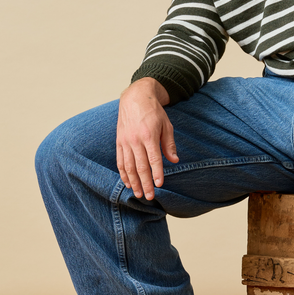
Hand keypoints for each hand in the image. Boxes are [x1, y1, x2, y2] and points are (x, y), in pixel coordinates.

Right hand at [116, 77, 177, 199]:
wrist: (135, 98)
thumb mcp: (166, 125)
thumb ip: (169, 144)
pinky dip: (123, 173)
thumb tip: (174, 160)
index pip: (154, 159)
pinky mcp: (119, 142)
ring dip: (134, 182)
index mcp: (149, 135)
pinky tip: (128, 183)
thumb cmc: (154, 112)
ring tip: (139, 194)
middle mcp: (135, 140)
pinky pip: (120, 161)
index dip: (157, 173)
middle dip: (145, 183)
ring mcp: (125, 141)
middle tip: (150, 196)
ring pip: (129, 166)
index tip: (159, 184)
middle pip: (140, 166)